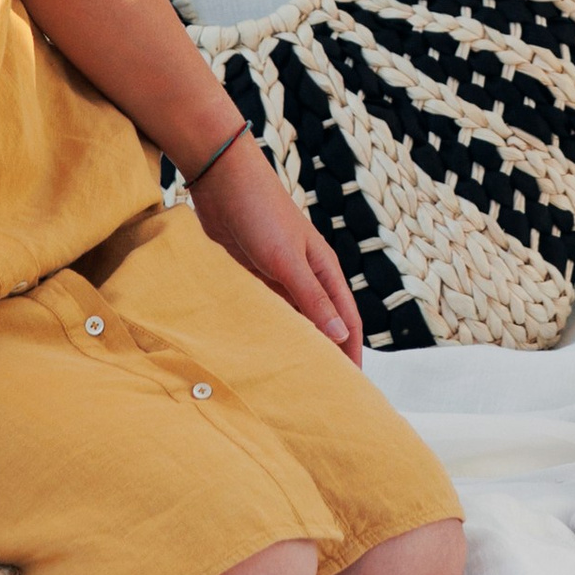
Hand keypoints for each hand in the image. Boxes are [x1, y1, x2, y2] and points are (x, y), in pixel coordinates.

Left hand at [193, 135, 365, 364]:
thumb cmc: (261, 212)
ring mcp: (278, 278)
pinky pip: (265, 312)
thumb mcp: (287, 259)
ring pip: (291, 321)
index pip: (346, 321)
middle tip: (320, 394)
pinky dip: (266, 331)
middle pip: (321, 325)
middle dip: (324, 356)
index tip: (352, 387)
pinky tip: (258, 351)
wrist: (222, 181)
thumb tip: (340, 336)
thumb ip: (312, 298)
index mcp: (324, 270)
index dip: (351, 352)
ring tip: (289, 382)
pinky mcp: (252, 277)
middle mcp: (305, 277)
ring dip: (293, 345)